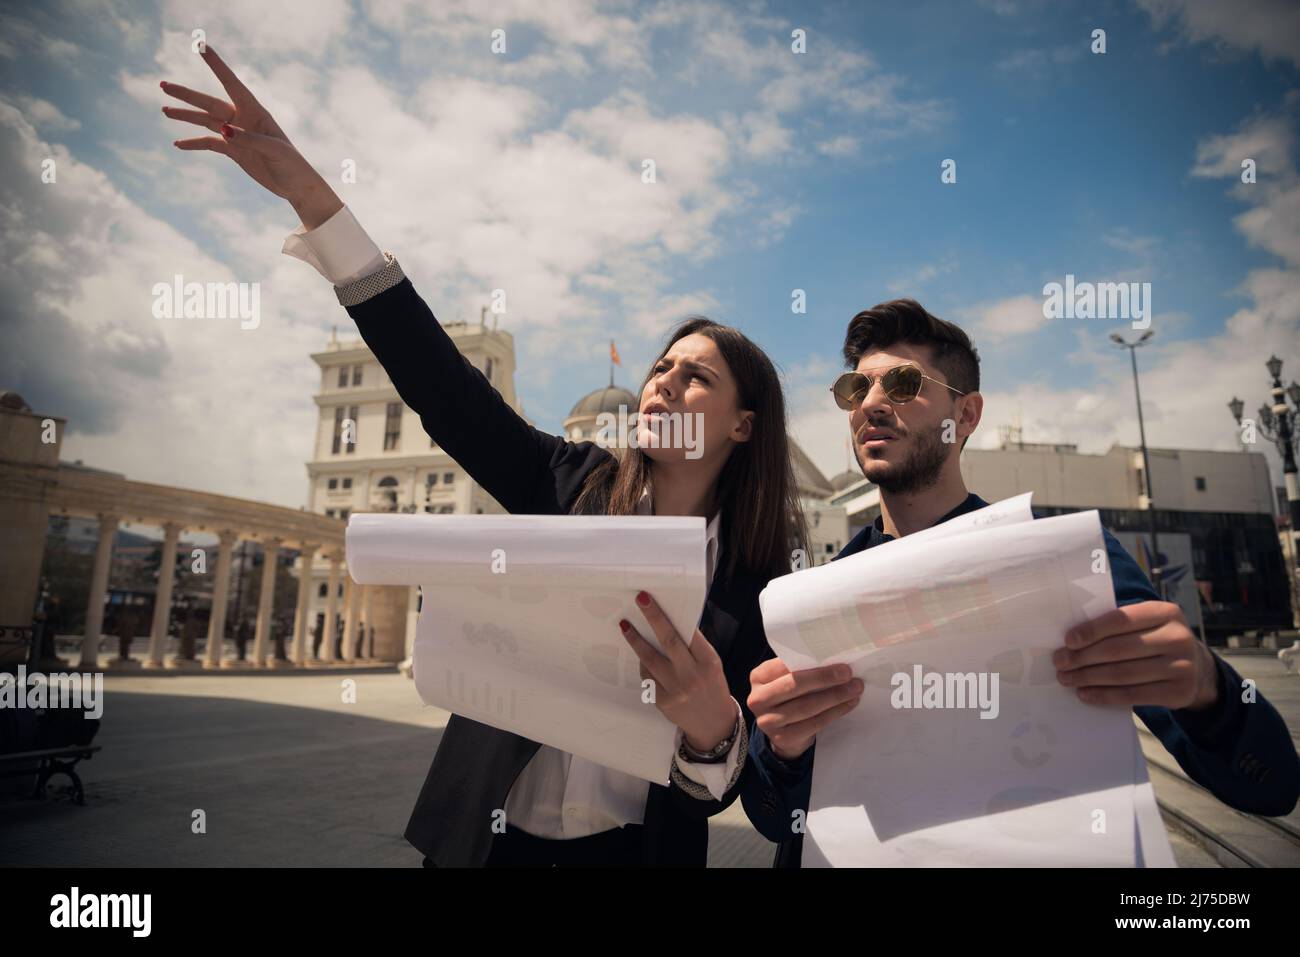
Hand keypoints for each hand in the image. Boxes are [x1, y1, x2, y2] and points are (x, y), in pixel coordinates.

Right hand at [163, 44, 341, 228]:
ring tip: (164, 110)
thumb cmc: (292, 165)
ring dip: (185, 116)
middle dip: (187, 95)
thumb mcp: (274, 150)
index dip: (216, 65)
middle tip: (163, 85)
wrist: (297, 186)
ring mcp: (237, 135)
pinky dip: (194, 143)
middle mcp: (243, 119)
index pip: (231, 83)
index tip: (201, 46)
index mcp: (255, 112)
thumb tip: (223, 130)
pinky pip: (209, 143)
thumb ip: (249, 139)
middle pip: (209, 103)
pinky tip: (178, 144)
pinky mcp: (234, 151)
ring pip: (206, 121)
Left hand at [619, 591, 736, 751]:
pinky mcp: (663, 701)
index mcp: (708, 662)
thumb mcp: (711, 665)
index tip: (652, 601)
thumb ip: (694, 647)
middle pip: (669, 642)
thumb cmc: (712, 687)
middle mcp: (692, 675)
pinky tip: (642, 657)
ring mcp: (676, 690)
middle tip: (640, 600)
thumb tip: (671, 622)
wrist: (714, 724)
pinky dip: (643, 665)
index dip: (668, 616)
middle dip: (653, 618)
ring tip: (625, 626)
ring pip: (650, 659)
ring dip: (636, 640)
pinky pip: (647, 677)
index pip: (687, 634)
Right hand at [747, 657, 862, 761]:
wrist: (782, 733)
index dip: (811, 663)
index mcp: (759, 677)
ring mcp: (768, 721)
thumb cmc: (789, 698)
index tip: (837, 661)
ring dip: (835, 696)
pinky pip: (814, 724)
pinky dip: (835, 713)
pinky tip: (848, 704)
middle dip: (824, 678)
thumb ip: (799, 670)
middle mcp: (758, 699)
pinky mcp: (782, 738)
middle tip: (848, 674)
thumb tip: (834, 660)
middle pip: (795, 685)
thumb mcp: (786, 680)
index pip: (784, 665)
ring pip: (807, 706)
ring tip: (854, 689)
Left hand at [1054, 601, 1219, 710]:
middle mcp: (1178, 637)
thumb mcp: (1146, 624)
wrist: (1196, 668)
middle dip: (1083, 657)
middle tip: (1060, 663)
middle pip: (1119, 649)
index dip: (1092, 630)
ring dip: (1089, 678)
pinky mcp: (1179, 692)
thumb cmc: (1155, 640)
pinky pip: (1133, 695)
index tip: (1068, 641)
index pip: (1121, 619)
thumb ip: (1117, 625)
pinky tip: (1085, 693)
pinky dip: (1105, 695)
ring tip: (1067, 679)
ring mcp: (1182, 666)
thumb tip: (1071, 639)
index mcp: (1165, 612)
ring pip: (1123, 674)